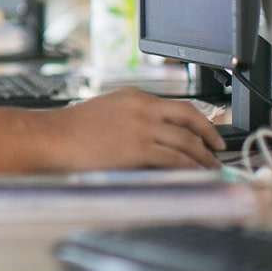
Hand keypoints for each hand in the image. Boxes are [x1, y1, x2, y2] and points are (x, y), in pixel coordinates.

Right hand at [48, 88, 224, 169]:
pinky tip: (195, 174)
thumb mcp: (105, 110)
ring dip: (203, 156)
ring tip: (211, 167)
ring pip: (186, 140)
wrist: (52, 137)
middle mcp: (142, 107)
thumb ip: (130, 116)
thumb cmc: (70, 129)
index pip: (176, 105)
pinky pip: (175, 158)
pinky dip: (190, 167)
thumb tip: (151, 134)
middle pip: (189, 117)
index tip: (205, 130)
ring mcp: (142, 127)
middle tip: (218, 147)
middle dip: (209, 133)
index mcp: (134, 96)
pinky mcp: (139, 148)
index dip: (196, 120)